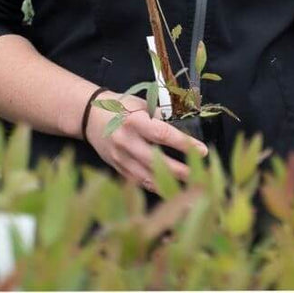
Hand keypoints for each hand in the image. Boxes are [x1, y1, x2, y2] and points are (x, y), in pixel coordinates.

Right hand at [83, 91, 206, 191]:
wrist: (90, 116)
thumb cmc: (122, 107)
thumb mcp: (142, 104)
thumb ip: (161, 116)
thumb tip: (184, 128)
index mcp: (134, 122)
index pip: (163, 135)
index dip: (184, 144)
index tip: (203, 151)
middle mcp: (125, 142)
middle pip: (155, 161)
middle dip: (179, 170)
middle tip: (199, 175)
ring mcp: (119, 158)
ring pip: (146, 177)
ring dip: (168, 184)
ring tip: (189, 188)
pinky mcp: (116, 168)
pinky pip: (137, 181)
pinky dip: (154, 186)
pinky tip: (170, 190)